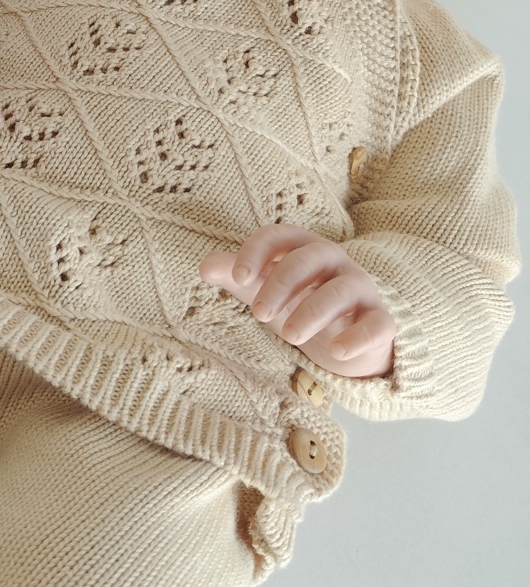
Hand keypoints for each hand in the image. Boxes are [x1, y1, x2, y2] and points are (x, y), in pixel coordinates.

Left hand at [199, 225, 394, 378]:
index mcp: (302, 248)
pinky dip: (358, 337)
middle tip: (258, 313)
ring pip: (340, 291)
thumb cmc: (299, 301)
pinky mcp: (380, 321)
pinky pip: (377, 324)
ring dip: (313, 311)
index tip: (237, 277)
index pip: (279, 235)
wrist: (346, 336)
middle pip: (308, 260)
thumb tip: (205, 266)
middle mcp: (334, 262)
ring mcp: (360, 290)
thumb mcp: (264, 288)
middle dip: (281, 284)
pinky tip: (336, 351)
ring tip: (289, 335)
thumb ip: (236, 275)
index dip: (257, 251)